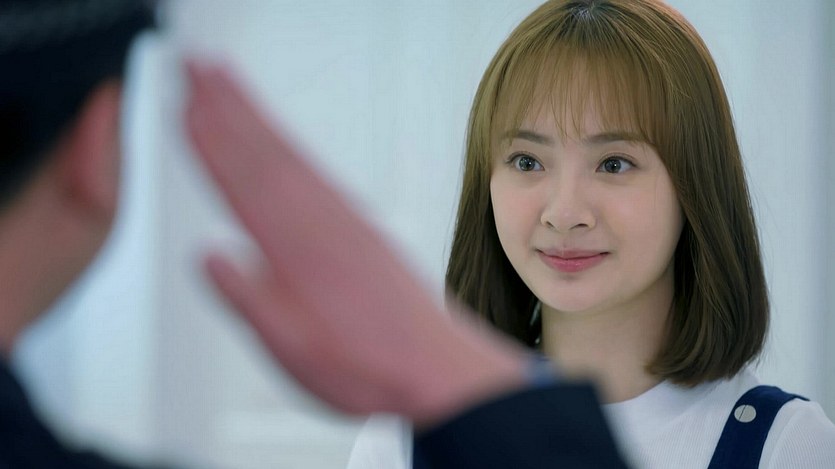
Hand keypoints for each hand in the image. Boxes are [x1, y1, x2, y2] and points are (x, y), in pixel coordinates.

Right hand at [184, 61, 527, 425]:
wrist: (437, 367)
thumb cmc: (369, 365)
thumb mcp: (292, 349)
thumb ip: (247, 299)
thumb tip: (208, 256)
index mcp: (297, 249)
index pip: (242, 181)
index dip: (210, 139)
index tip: (185, 101)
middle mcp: (323, 223)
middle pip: (265, 151)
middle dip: (228, 104)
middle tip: (198, 66)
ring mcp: (346, 220)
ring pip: (291, 155)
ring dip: (257, 116)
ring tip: (231, 85)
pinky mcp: (362, 228)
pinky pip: (318, 172)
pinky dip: (291, 147)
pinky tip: (284, 146)